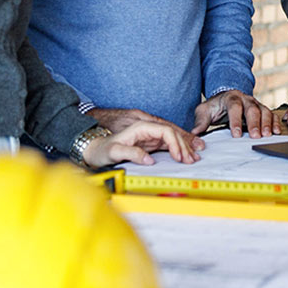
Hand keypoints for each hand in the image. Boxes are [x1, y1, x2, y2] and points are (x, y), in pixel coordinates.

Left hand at [87, 107, 202, 158]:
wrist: (93, 149)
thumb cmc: (101, 150)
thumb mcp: (113, 152)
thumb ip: (131, 153)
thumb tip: (149, 159)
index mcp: (141, 127)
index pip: (165, 131)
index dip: (175, 143)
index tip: (179, 156)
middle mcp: (147, 129)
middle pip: (172, 133)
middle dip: (185, 145)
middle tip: (192, 159)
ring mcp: (149, 136)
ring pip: (172, 138)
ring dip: (184, 147)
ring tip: (194, 157)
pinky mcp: (149, 143)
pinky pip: (167, 144)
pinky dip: (177, 149)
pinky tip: (184, 155)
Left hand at [193, 90, 281, 137]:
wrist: (225, 98)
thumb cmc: (215, 107)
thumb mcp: (204, 111)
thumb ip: (201, 122)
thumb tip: (195, 133)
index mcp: (231, 98)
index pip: (234, 107)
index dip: (236, 120)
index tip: (236, 134)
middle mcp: (245, 99)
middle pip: (252, 109)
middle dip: (254, 123)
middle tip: (255, 136)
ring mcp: (256, 103)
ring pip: (264, 111)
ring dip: (267, 124)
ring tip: (267, 135)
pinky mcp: (262, 110)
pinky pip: (271, 114)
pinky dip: (275, 123)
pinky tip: (277, 132)